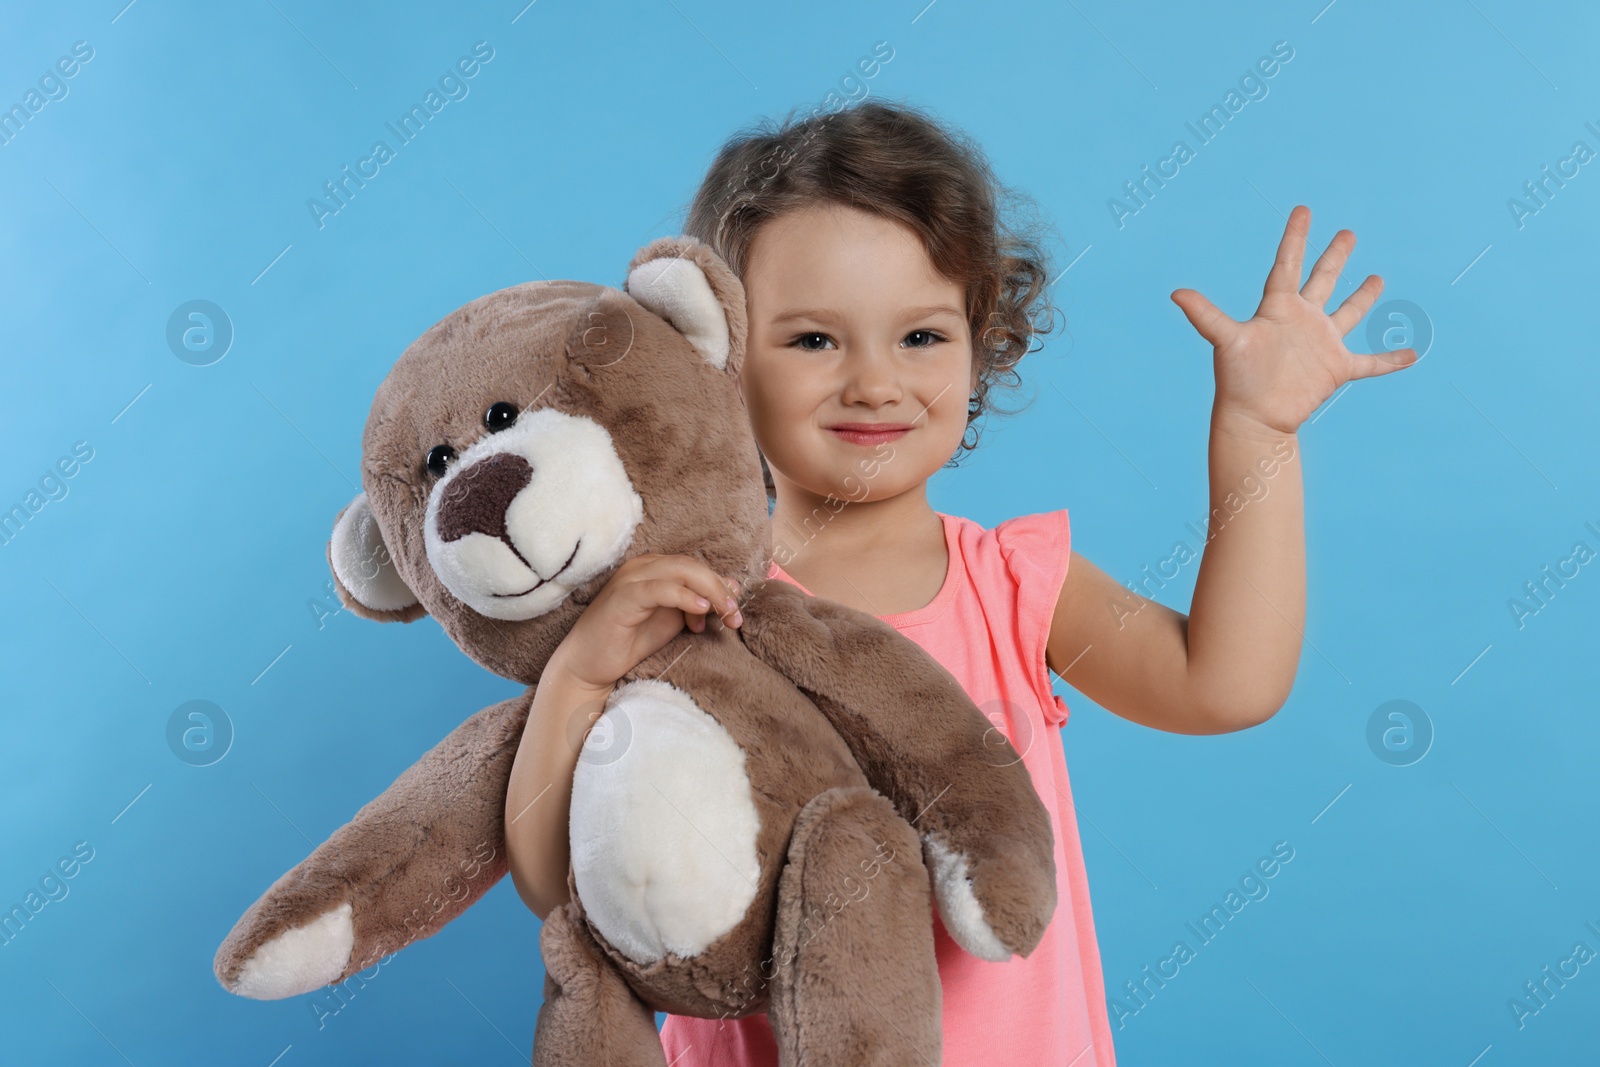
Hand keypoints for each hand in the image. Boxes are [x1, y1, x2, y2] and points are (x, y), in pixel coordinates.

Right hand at [552, 554, 741, 690]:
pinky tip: (701, 610)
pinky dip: (684, 597)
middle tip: (735, 615)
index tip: (734, 611)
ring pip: (680, 571)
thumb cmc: (630, 641)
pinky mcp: (623, 597)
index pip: (696, 566)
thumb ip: (698, 604)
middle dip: (720, 588)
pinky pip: (659, 589)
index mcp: (654, 568)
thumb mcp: (673, 620)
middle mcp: (642, 567)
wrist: (590, 664)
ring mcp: (631, 579)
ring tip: (726, 613)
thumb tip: (732, 589)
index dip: (719, 585)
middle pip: (692, 565)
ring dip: (710, 591)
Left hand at [1170, 204, 1418, 436]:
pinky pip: (1370, 363)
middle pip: (1322, 280)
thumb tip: (1175, 293)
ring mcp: (1321, 343)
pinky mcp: (1336, 369)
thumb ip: (1206, 315)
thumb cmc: (1236, 380)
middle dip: (1335, 256)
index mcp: (1277, 308)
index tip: (1302, 209)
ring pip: (1348, 313)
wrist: (1254, 418)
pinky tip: (1412, 354)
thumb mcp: (1225, 341)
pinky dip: (1391, 361)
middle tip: (1347, 233)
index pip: (1287, 264)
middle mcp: (1301, 320)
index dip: (1295, 237)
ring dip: (1364, 297)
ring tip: (1377, 278)